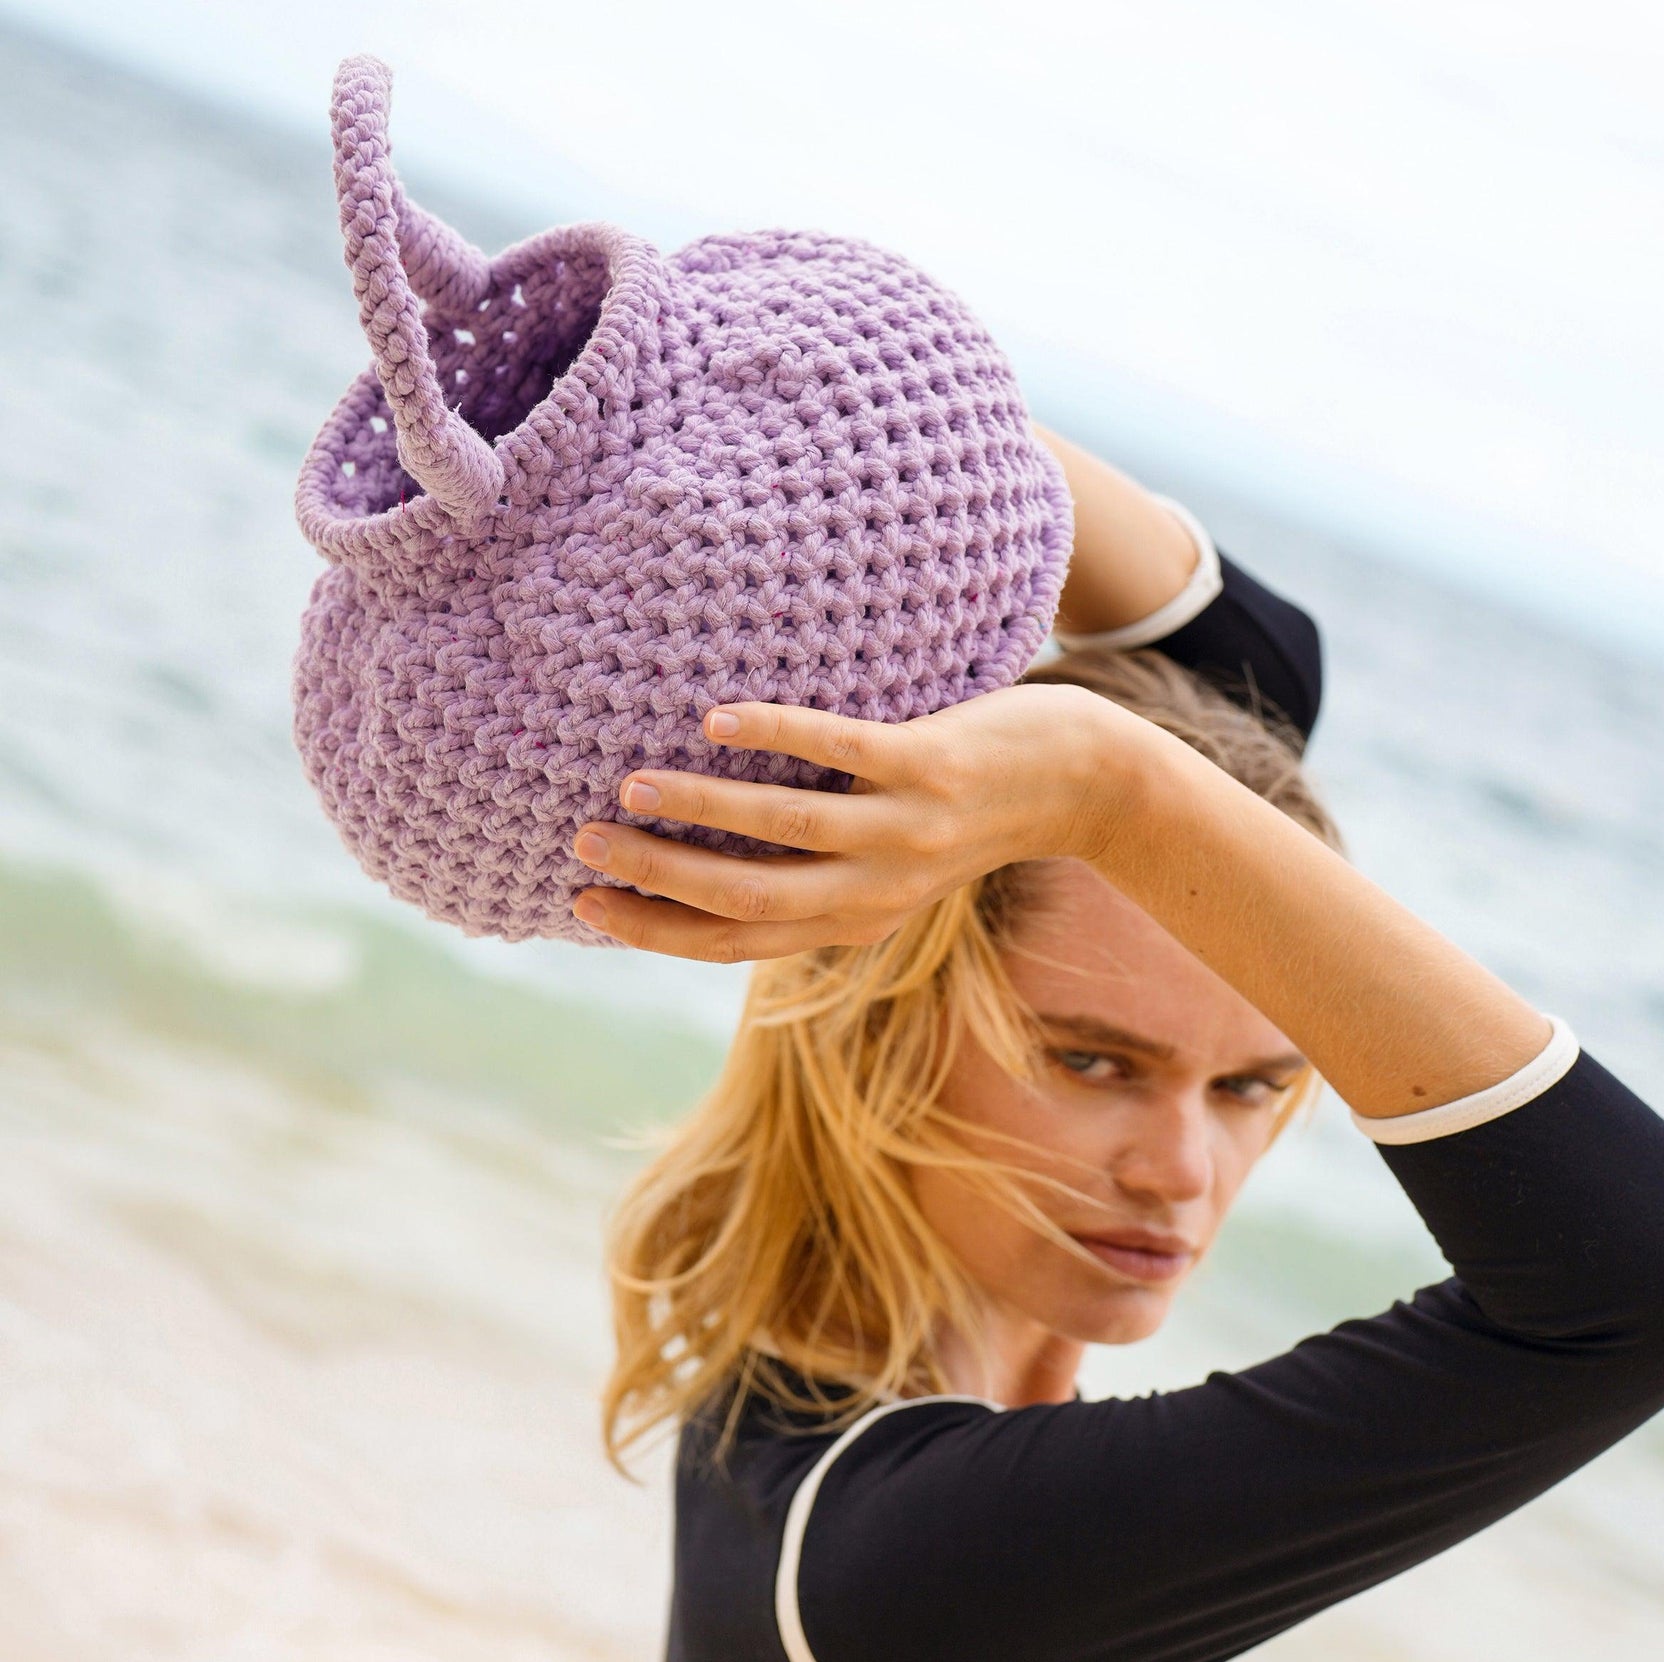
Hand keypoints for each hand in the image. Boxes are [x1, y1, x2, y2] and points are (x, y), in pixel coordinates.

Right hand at [568, 684, 1125, 961]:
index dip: (656, 929)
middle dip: (658, 878)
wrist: (1080, 783)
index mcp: (854, 920)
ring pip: (786, 831)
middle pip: (746, 900)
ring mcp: (906, 830)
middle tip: (583, 844)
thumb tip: (711, 860)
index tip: (586, 902)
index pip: (736, 941)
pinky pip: (843, 752)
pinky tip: (718, 719)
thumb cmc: (964, 816)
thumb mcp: (891, 870)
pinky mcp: (932, 766)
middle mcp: (876, 889)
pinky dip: (778, 735)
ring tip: (630, 787)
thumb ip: (815, 873)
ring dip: (701, 811)